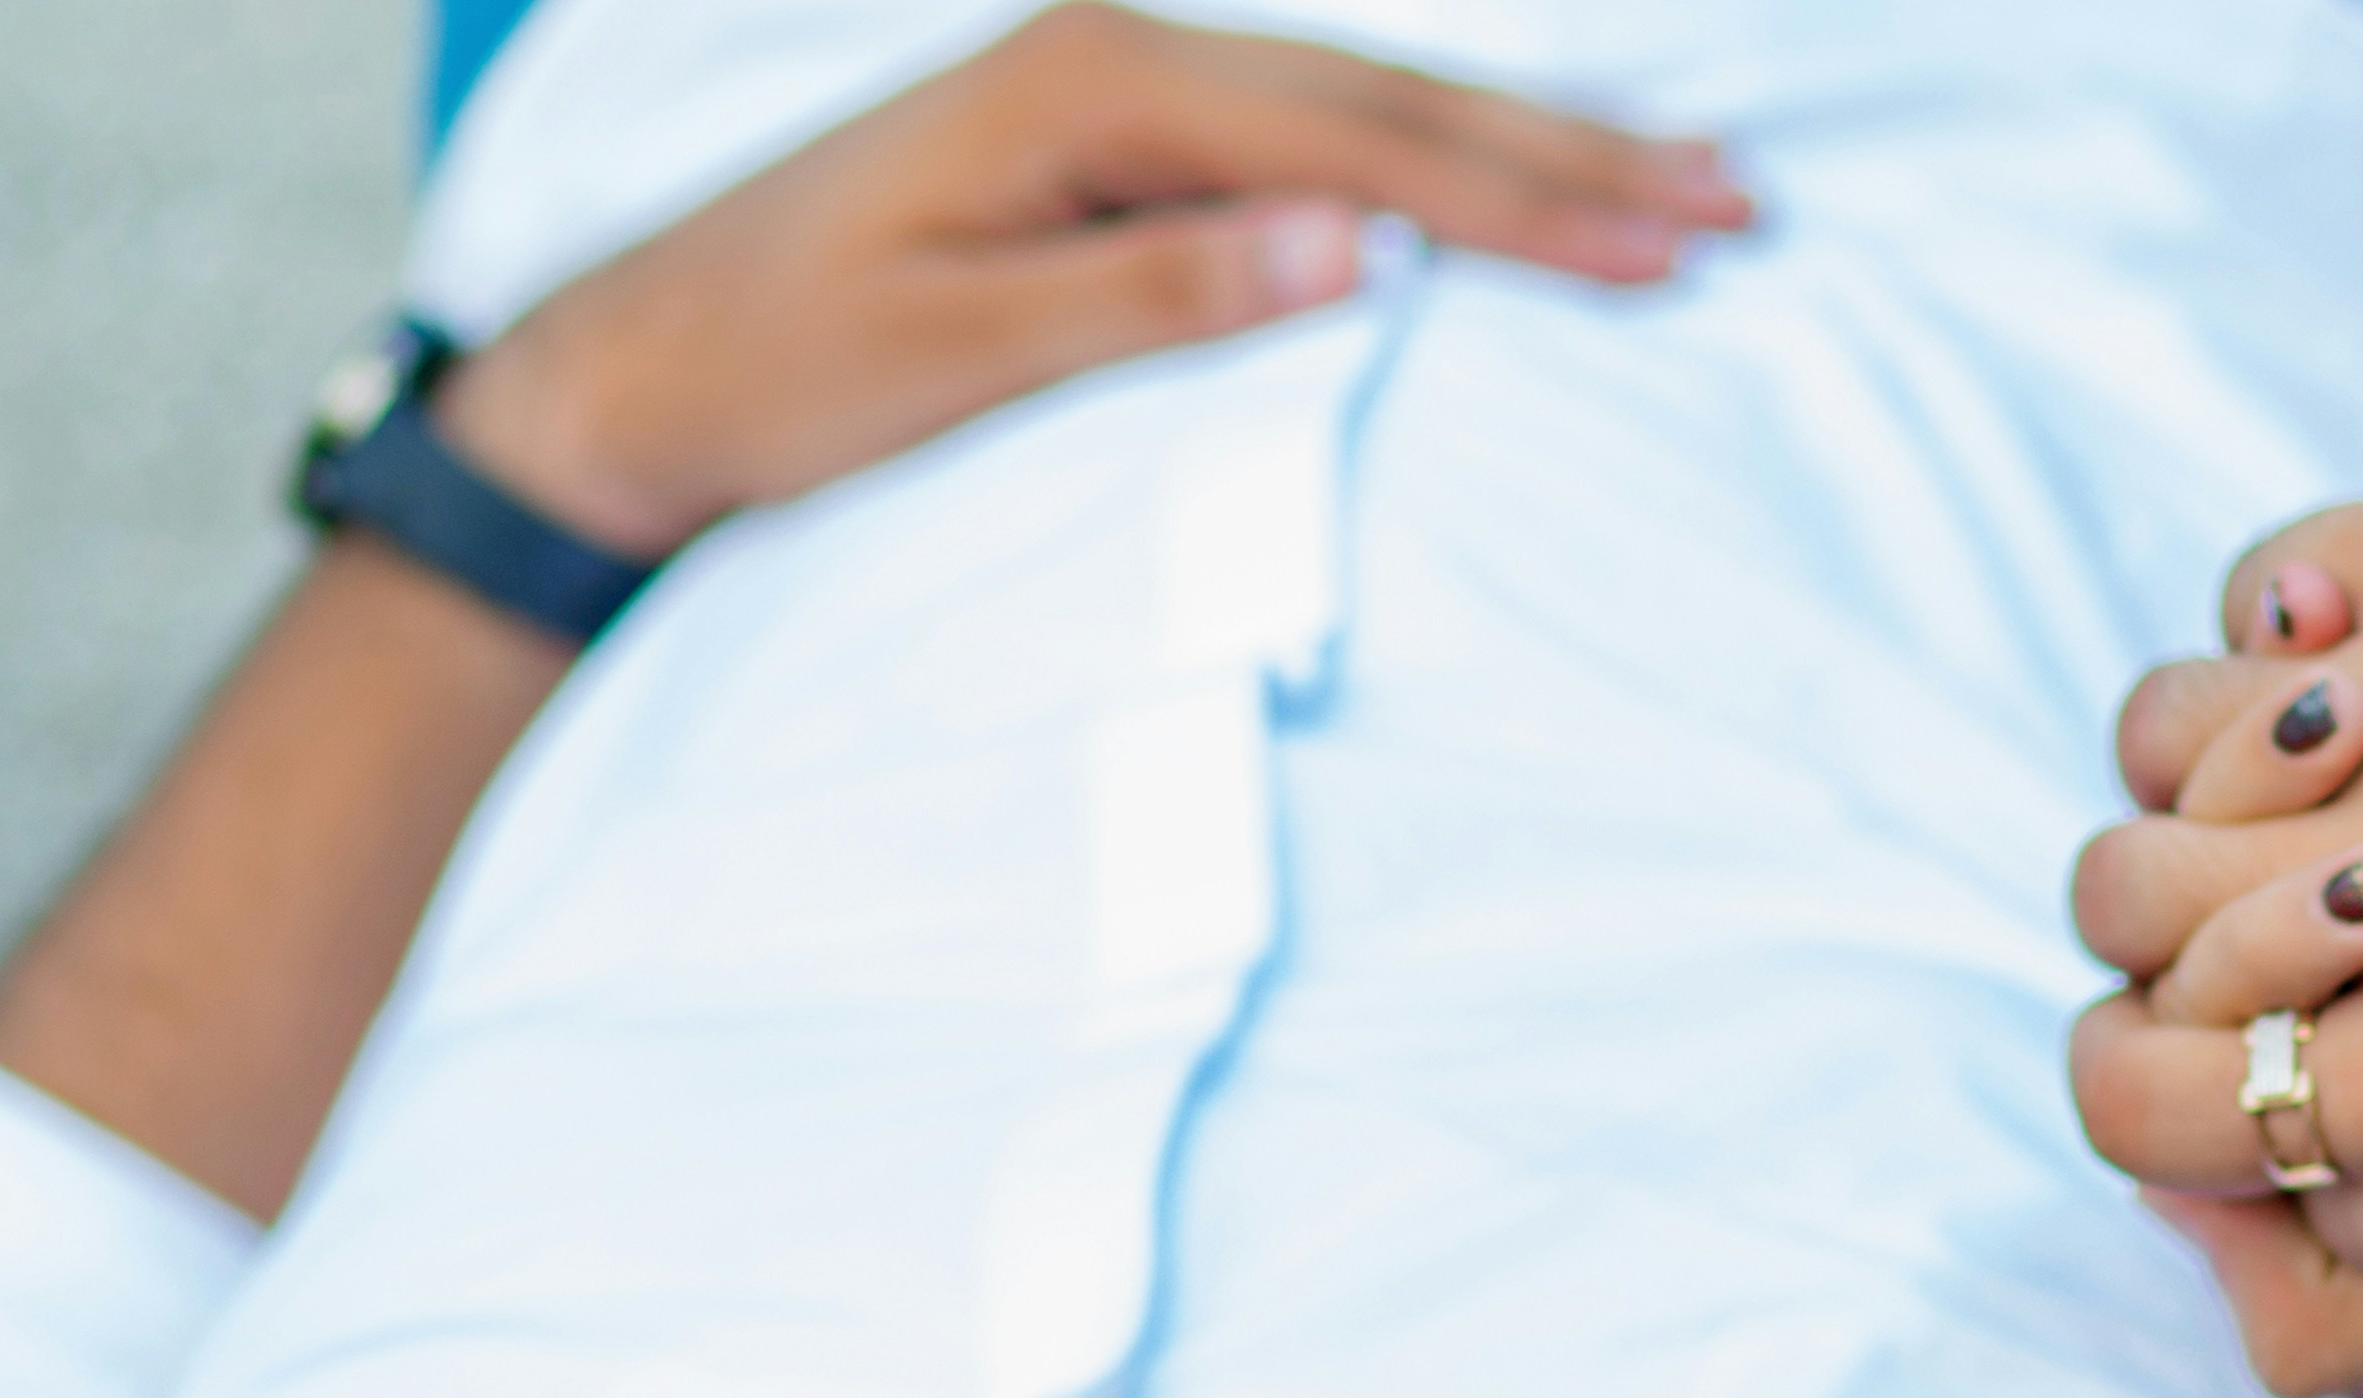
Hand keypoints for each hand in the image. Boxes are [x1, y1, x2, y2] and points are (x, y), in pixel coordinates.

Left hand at [439, 1, 1753, 560]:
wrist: (625, 368)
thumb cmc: (769, 378)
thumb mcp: (956, 357)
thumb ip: (1157, 295)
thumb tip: (1354, 247)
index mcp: (1092, 89)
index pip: (1364, 149)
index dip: (1531, 204)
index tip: (1671, 249)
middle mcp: (1112, 54)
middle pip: (1389, 106)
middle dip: (1571, 162)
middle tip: (1737, 205)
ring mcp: (1106, 85)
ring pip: (1359, 111)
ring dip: (1518, 154)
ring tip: (1670, 189)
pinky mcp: (1097, 135)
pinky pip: (1302, 138)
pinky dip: (1422, 165)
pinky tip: (1496, 186)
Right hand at [2062, 494, 2362, 1397]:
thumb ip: (2360, 1299)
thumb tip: (2195, 1213)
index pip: (2126, 1091)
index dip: (2149, 1069)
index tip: (2233, 1037)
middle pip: (2112, 895)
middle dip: (2174, 915)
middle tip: (2287, 906)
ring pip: (2156, 732)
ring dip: (2213, 770)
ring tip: (2325, 792)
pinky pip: (2251, 588)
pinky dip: (2284, 628)